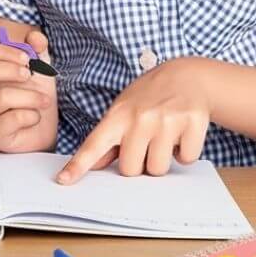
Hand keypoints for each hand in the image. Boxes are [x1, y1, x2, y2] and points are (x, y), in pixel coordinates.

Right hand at [0, 29, 56, 152]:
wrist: (41, 131)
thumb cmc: (33, 98)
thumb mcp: (39, 68)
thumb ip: (38, 49)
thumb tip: (34, 37)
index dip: (5, 50)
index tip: (26, 57)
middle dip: (9, 70)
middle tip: (29, 75)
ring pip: (1, 96)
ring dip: (30, 96)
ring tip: (44, 100)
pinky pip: (13, 119)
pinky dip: (32, 116)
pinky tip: (35, 117)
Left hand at [57, 57, 209, 182]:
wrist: (187, 76)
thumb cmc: (150, 96)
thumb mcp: (125, 109)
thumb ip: (110, 138)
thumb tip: (93, 166)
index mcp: (119, 115)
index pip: (94, 144)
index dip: (78, 165)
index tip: (63, 180)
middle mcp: (140, 118)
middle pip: (131, 170)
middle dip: (138, 162)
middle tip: (145, 142)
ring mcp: (167, 121)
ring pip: (158, 169)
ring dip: (161, 159)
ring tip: (164, 136)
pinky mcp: (192, 124)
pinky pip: (185, 159)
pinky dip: (184, 152)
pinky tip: (181, 133)